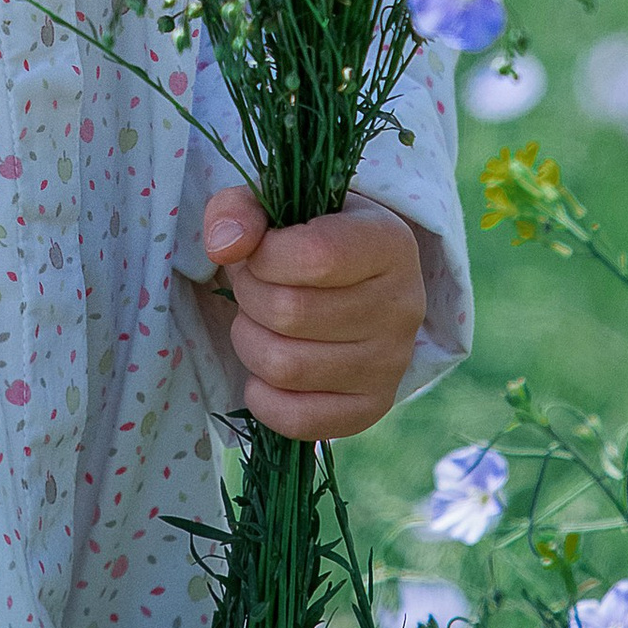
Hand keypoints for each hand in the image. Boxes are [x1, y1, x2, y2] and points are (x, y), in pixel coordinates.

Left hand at [195, 188, 429, 438]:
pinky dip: (263, 398)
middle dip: (250, 298)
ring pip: (285, 367)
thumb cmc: (310, 239)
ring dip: (250, 343)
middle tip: (254, 288)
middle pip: (290, 313)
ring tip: (260, 324)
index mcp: (389, 242)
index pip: (315, 256)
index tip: (259, 253)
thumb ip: (241, 211)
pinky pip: (298, 420)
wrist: (356, 286)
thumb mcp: (279, 207)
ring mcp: (392, 363)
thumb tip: (225, 246)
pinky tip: (266, 372)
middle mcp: (403, 305)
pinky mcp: (372, 407)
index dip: (264, 257)